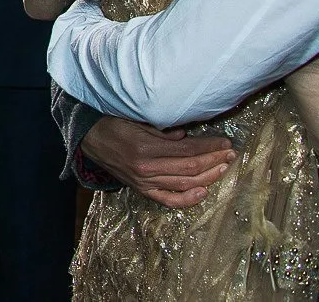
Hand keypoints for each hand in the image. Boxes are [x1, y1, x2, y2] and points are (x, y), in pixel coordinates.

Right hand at [81, 117, 234, 208]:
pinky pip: (169, 200)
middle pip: (190, 168)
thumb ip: (161, 130)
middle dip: (214, 160)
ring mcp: (144, 182)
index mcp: (146, 148)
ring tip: (223, 168)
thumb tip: (186, 137)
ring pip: (184, 184)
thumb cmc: (112, 124)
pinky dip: (188, 199)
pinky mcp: (141, 190)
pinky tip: (204, 191)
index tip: (225, 143)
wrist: (87, 139)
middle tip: (230, 154)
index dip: (209, 147)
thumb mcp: (135, 119)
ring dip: (208, 177)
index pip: (187, 150)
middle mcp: (147, 168)